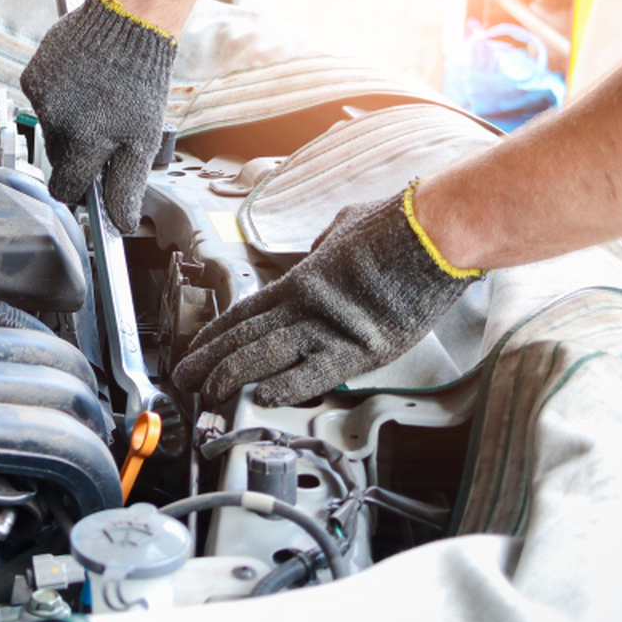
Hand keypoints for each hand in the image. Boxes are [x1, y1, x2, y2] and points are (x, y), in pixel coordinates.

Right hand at [20, 0, 175, 232]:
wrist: (129, 21)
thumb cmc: (140, 79)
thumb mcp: (142, 141)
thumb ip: (126, 186)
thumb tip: (120, 223)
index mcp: (83, 143)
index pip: (66, 188)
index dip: (78, 190)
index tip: (87, 185)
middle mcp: (56, 122)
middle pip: (59, 158)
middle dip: (78, 151)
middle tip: (104, 129)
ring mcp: (41, 97)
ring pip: (50, 128)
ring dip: (70, 122)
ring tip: (96, 99)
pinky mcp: (33, 75)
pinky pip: (42, 100)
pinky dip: (59, 96)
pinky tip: (81, 82)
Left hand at [172, 185, 482, 405]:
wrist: (435, 233)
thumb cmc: (399, 224)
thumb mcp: (348, 225)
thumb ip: (327, 243)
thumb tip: (322, 248)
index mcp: (305, 279)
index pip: (247, 310)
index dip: (217, 331)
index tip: (197, 347)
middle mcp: (309, 305)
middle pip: (247, 336)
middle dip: (211, 359)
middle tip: (186, 378)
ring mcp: (332, 327)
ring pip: (267, 354)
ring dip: (233, 375)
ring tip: (208, 393)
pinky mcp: (361, 347)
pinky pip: (317, 373)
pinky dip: (288, 386)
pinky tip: (262, 397)